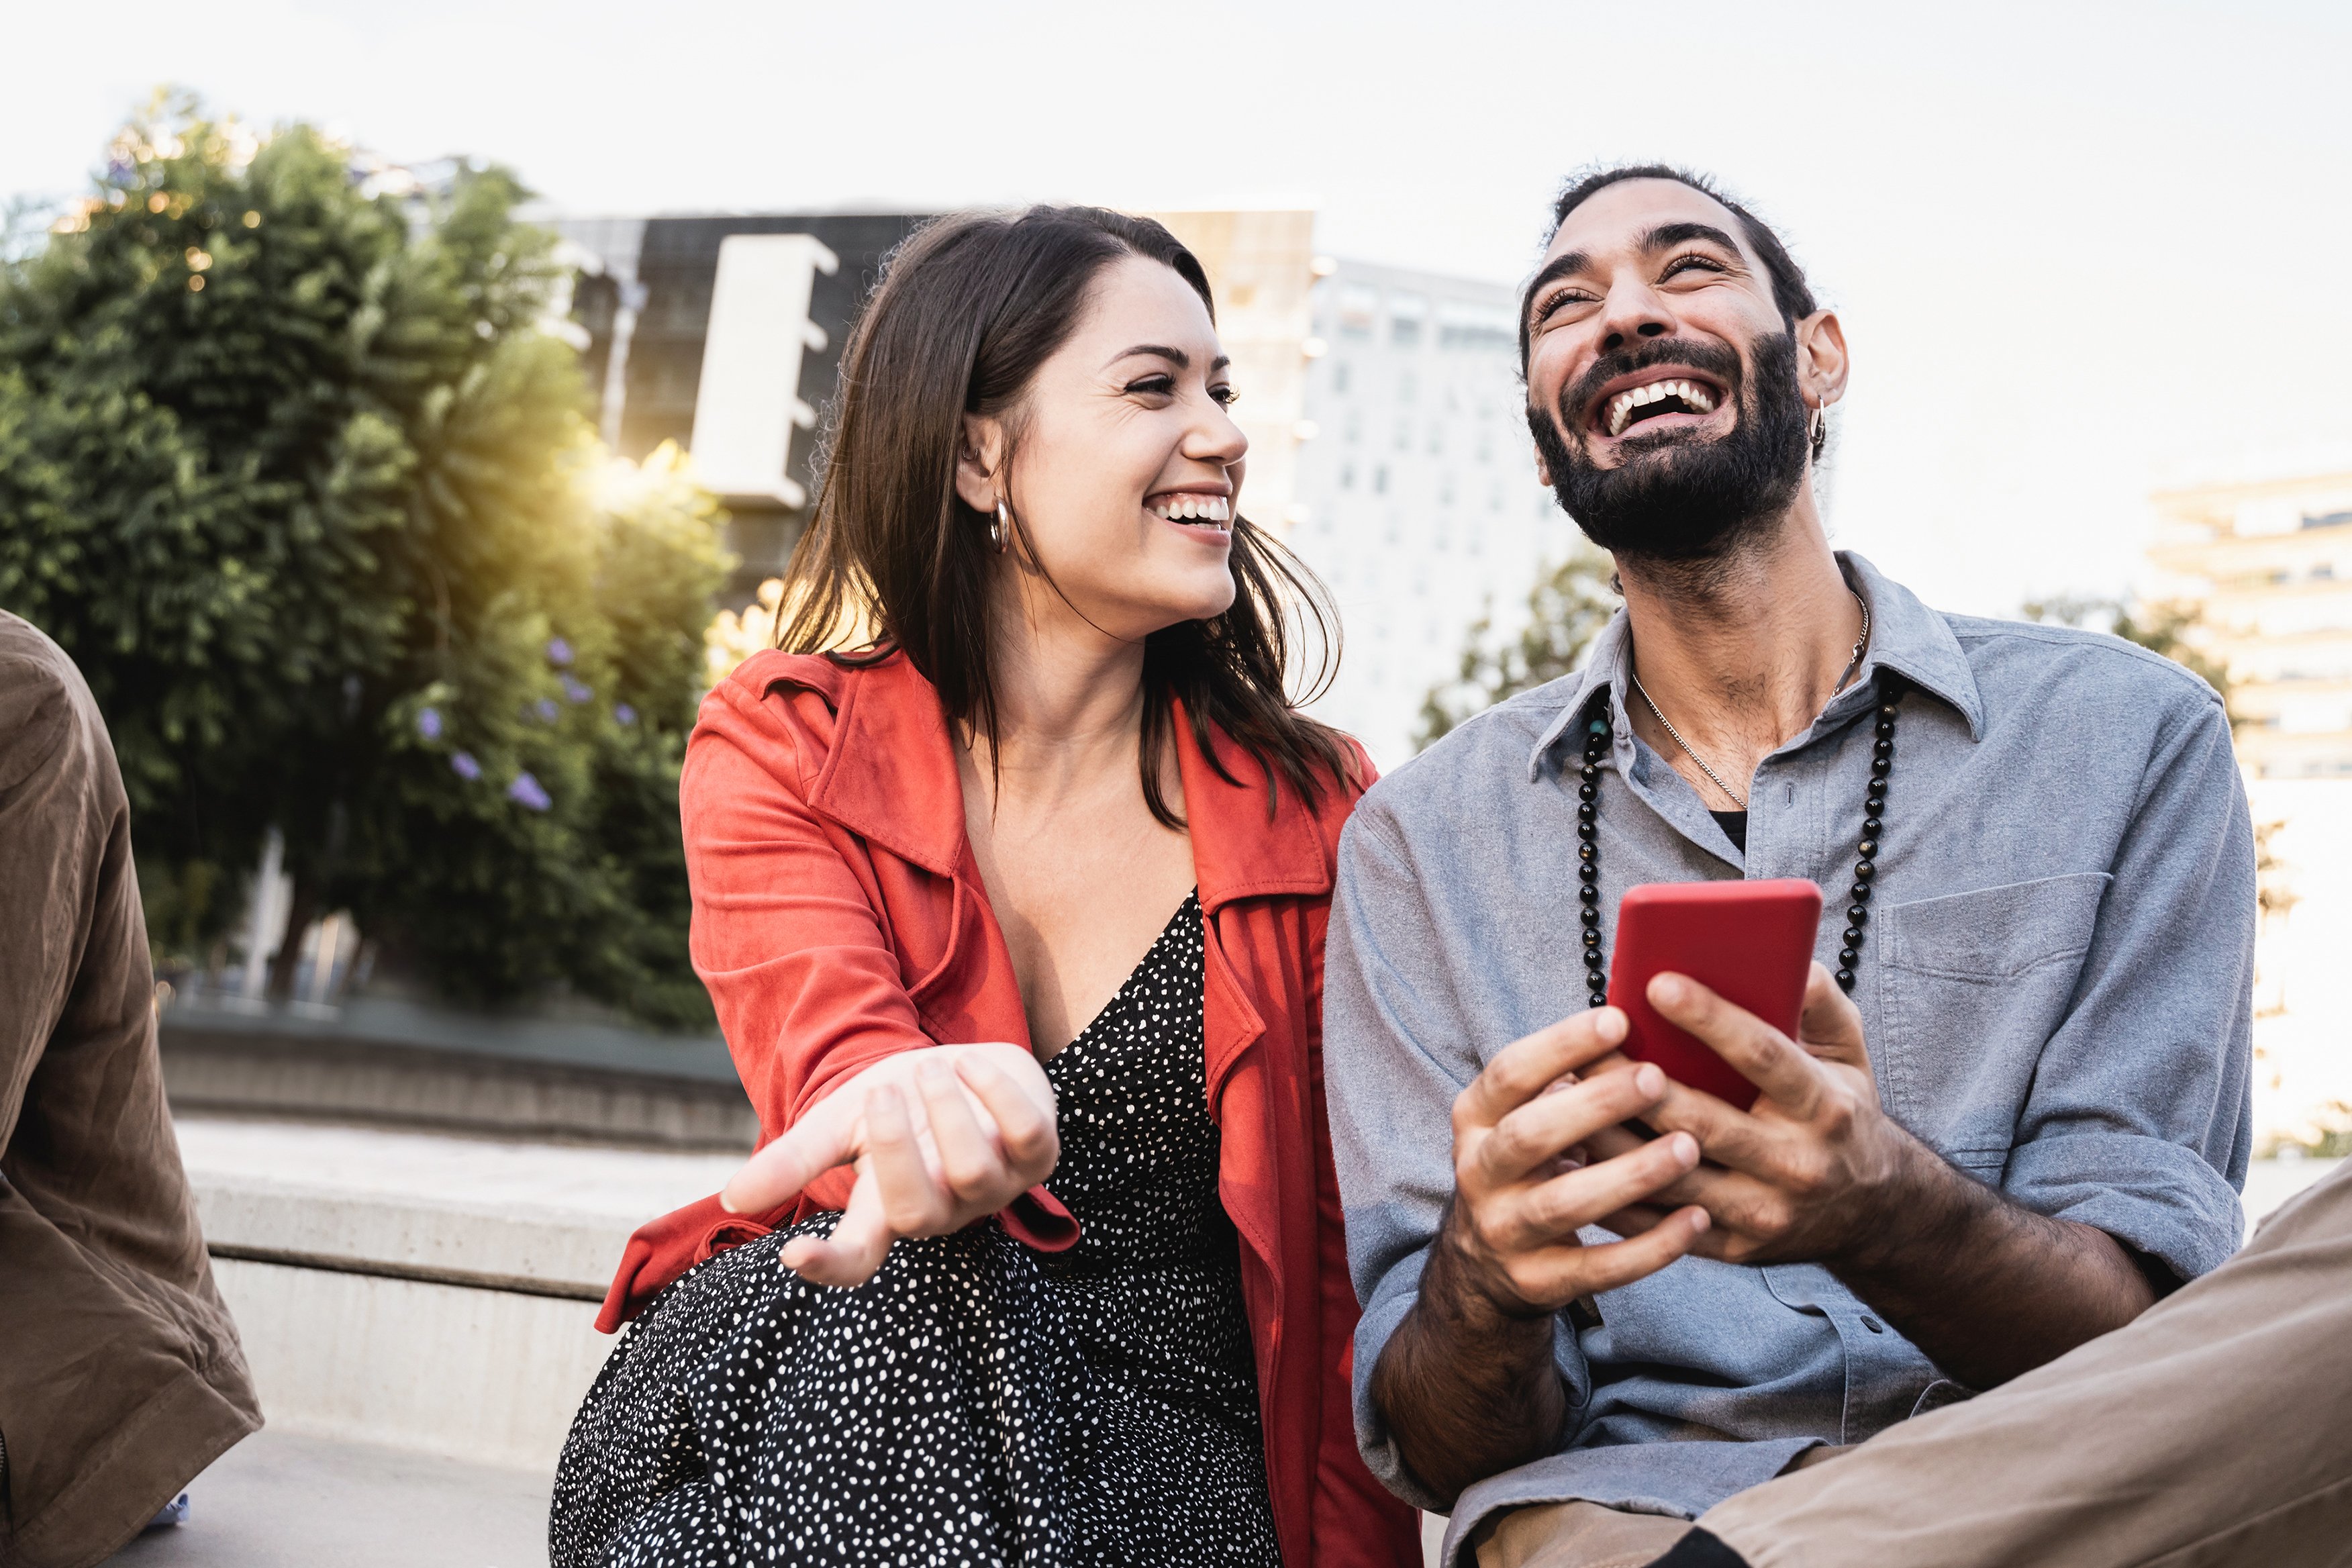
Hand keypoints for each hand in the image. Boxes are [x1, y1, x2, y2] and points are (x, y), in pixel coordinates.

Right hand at [719, 1042, 1059, 1286]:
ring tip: (927, 1069)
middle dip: (895, 1149)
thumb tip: (733, 1198)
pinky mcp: (1039, 1155)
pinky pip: (1026, 1132)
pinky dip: (996, 1093)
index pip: (859, 1259)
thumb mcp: (842, 1124)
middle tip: (882, 1093)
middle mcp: (944, 1210)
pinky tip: (971, 1065)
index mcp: (887, 1210)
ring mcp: (995, 1187)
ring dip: (945, 1110)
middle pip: (917, 1213)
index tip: (793, 1254)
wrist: (968, 1070)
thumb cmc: (900, 1106)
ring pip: (973, 1171)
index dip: (830, 1266)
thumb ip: (795, 1160)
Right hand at [1438, 1006, 1711, 1319]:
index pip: (1510, 1073)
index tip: (1620, 1019)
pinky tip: (1695, 1220)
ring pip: (1564, 1204)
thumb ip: (1566, 1078)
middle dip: (1595, 1106)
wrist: (1486, 1263)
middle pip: (1530, 1135)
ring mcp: (1504, 1230)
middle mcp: (1478, 1172)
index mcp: (1474, 1118)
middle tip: (1657, 1078)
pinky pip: (1598, 1268)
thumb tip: (1642, 1018)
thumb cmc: (1530, 1162)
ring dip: (1629, 1175)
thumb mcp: (1525, 1114)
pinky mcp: (1538, 1281)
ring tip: (1688, 1148)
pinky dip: (1649, 1247)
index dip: (1561, 1045)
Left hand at [1593, 963, 1917, 1266]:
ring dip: (1611, 1139)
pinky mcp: (1736, 1247)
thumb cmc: (1841, 1113)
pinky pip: (1662, 1222)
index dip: (1709, 1018)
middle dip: (1636, 1083)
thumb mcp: (1849, 1054)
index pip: (1762, 1054)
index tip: (1656, 981)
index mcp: (1823, 1106)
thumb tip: (1784, 958)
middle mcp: (1796, 1163)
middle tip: (1583, 1045)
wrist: (1872, 1214)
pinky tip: (1575, 1157)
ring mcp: (1764, 1211)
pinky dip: (1615, 1191)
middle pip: (1702, 1120)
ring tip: (1563, 1098)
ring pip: (1671, 1175)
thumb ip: (1820, 1003)